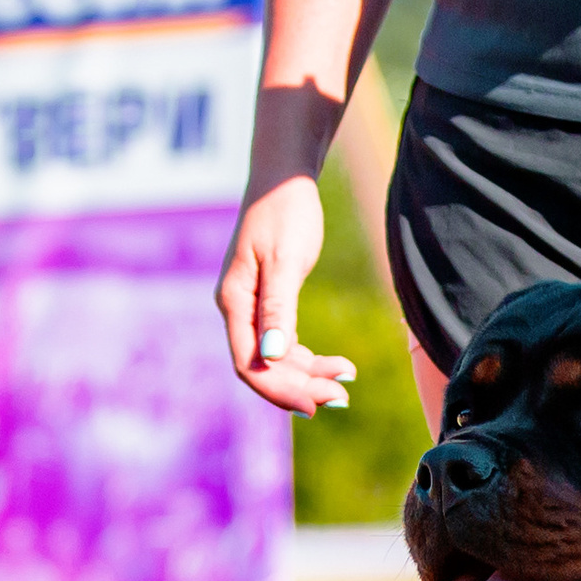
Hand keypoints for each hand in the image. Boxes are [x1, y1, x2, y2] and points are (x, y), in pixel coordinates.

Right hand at [215, 175, 355, 417]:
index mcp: (234, 301)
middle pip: (262, 367)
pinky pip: (281, 343)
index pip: (249, 364)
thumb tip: (272, 356)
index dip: (281, 390)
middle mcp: (236, 308)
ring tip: (346, 379)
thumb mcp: (285, 260)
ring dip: (307, 375)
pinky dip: (306, 358)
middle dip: (300, 386)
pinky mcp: (266, 302)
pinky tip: (334, 364)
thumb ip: (278, 309)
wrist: (284, 178)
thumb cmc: (285, 212)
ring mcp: (250, 307)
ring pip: (274, 359)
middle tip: (342, 396)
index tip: (318, 403)